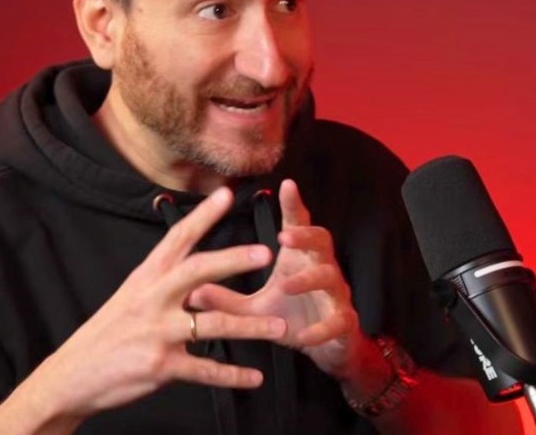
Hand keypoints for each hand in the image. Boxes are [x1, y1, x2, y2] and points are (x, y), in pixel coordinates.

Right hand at [11, 188, 288, 421]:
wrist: (74, 375)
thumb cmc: (108, 333)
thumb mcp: (131, 296)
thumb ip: (162, 281)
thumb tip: (193, 263)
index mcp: (147, 278)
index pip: (177, 238)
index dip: (202, 215)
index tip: (226, 194)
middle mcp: (153, 299)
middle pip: (198, 271)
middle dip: (233, 260)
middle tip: (266, 253)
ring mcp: (158, 332)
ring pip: (213, 325)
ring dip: (251, 328)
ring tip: (281, 329)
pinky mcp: (161, 365)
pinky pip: (206, 371)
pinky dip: (233, 376)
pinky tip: (255, 377)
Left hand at [189, 179, 362, 377]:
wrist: (326, 350)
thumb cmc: (291, 319)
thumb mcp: (255, 309)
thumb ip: (227, 300)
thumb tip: (191, 290)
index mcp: (299, 260)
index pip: (298, 225)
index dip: (294, 205)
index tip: (286, 184)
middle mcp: (320, 270)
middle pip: (322, 240)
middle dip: (305, 235)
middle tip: (284, 236)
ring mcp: (335, 295)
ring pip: (330, 277)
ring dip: (308, 280)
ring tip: (286, 285)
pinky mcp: (344, 322)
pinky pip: (338, 320)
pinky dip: (321, 329)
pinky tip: (303, 336)